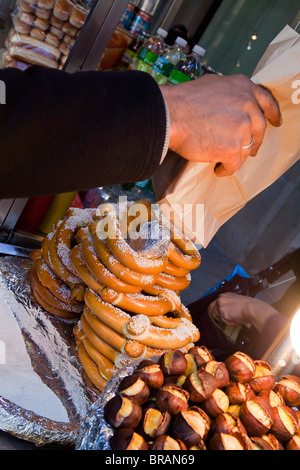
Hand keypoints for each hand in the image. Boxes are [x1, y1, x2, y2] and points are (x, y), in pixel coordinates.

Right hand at [160, 74, 281, 176]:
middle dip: (255, 141)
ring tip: (223, 159)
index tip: (276, 122)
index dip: (273, 114)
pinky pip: (234, 164)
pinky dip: (226, 169)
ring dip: (235, 156)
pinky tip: (218, 169)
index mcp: (244, 88)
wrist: (170, 115)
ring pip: (245, 149)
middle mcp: (247, 106)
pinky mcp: (232, 149)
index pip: (267, 102)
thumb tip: (231, 104)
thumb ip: (229, 94)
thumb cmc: (183, 100)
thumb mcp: (213, 84)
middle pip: (259, 129)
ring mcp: (242, 128)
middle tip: (250, 150)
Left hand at [207, 293, 279, 332]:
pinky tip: (236, 319)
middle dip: (215, 315)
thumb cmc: (249, 305)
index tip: (218, 314)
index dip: (216, 310)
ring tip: (235, 318)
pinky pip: (224, 321)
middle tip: (221, 320)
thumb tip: (228, 313)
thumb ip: (230, 306)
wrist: (252, 308)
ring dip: (226, 319)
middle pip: (211, 308)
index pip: (216, 303)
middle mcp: (221, 298)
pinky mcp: (222, 312)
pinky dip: (230, 322)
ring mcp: (221, 305)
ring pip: (219, 316)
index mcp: (225, 295)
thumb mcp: (237, 302)